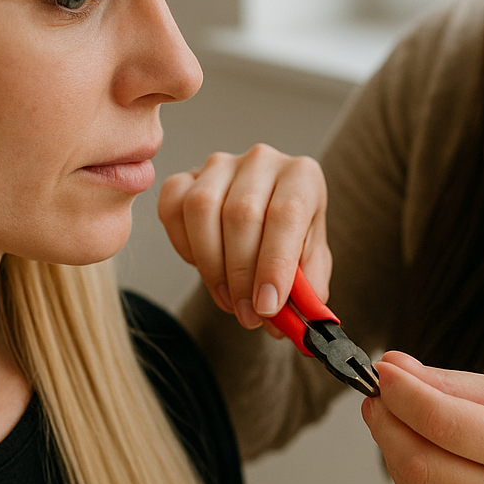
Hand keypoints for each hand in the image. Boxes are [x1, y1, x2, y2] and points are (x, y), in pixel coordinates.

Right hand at [157, 144, 330, 329]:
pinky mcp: (186, 176)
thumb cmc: (290, 237)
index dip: (274, 264)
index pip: (286, 214)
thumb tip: (293, 322)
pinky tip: (202, 265)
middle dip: (241, 276)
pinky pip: (172, 208)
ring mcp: (220, 165)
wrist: (265, 217)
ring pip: (202, 210)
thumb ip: (307, 291)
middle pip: (241, 215)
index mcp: (301, 176)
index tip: (266, 306)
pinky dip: (183, 246)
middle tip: (247, 315)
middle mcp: (261, 161)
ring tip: (228, 300)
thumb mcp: (310, 263)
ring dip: (212, 266)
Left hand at [361, 351, 483, 483]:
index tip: (383, 372)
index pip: (443, 422)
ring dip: (395, 453)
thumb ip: (457, 385)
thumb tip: (398, 369)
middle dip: (387, 424)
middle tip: (380, 398)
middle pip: (421, 463)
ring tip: (400, 424)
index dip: (401, 395)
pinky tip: (426, 459)